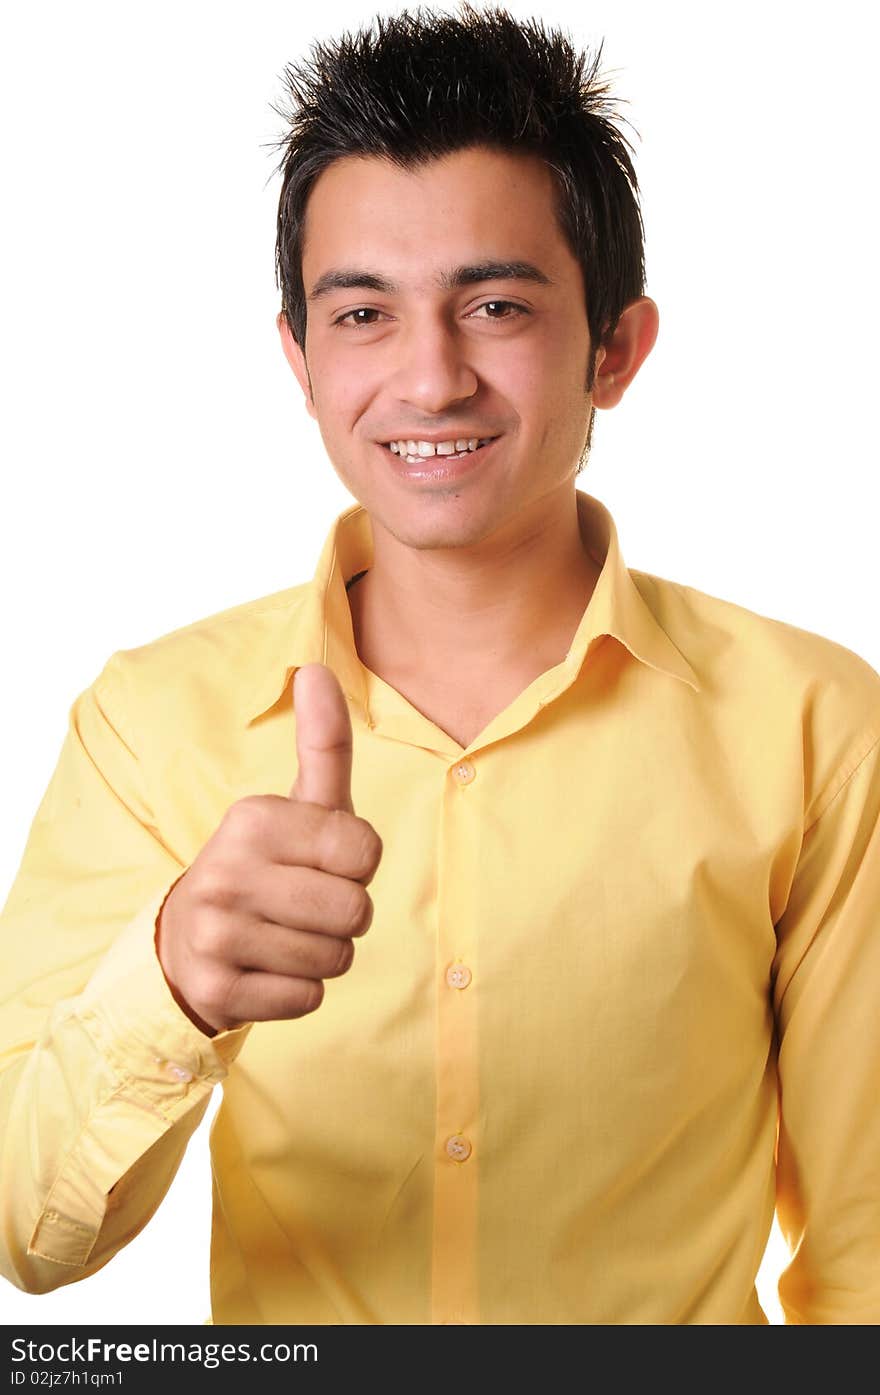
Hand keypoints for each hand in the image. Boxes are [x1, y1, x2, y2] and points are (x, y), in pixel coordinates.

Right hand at [155, 663, 382, 1035]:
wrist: (186, 943)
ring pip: (336, 960)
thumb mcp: (298, 805)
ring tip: (283, 936)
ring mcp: (216, 932)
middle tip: (304, 906)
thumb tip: (316, 668)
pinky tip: (266, 970)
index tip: (320, 863)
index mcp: (253, 818)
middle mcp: (226, 870)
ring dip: (324, 955)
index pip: (365, 852)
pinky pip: (309, 999)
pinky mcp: (216, 989)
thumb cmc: (267, 867)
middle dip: (346, 916)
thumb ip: (322, 742)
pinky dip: (300, 991)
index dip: (357, 866)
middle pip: (357, 911)